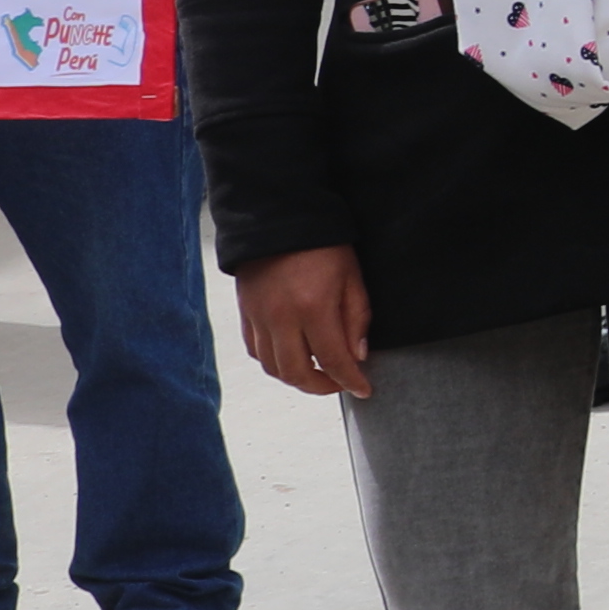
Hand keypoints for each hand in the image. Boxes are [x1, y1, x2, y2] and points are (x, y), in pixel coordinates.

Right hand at [239, 245, 374, 400]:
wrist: (279, 219)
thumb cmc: (322, 245)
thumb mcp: (353, 279)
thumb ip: (356, 320)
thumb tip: (357, 356)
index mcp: (313, 308)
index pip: (334, 361)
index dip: (350, 381)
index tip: (363, 389)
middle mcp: (281, 318)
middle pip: (297, 373)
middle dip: (322, 387)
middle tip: (340, 383)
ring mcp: (259, 318)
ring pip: (273, 367)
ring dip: (297, 377)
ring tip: (318, 372)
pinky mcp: (245, 314)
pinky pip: (256, 351)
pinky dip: (274, 362)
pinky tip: (292, 356)